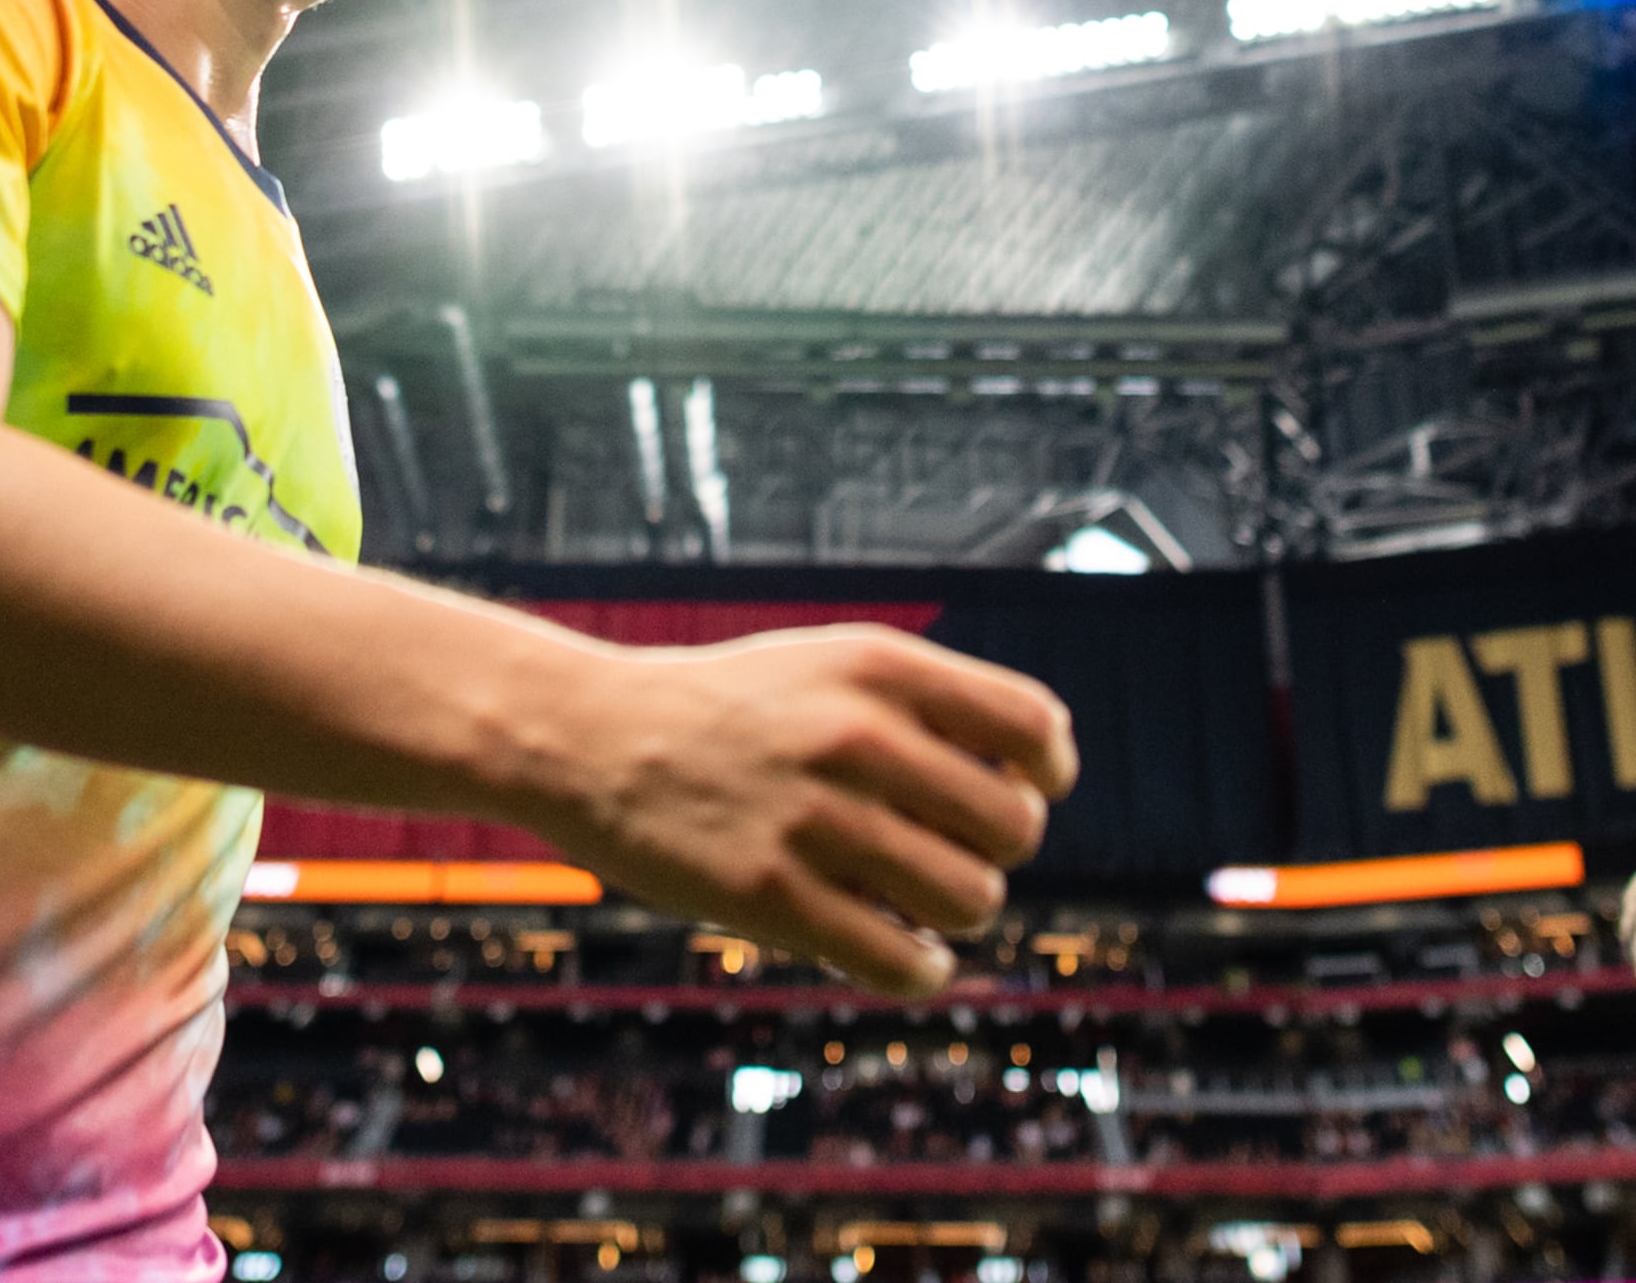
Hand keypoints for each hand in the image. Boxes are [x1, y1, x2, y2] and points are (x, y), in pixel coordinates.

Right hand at [520, 626, 1075, 997]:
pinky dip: (922, 969)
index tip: (1021, 793)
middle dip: (992, 851)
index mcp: (879, 667)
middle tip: (944, 852)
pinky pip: (902, 961)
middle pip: (1014, 827)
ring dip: (955, 912)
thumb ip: (930, 708)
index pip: (1034, 726)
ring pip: (971, 899)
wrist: (589, 736)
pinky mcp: (770, 897)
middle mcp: (857, 736)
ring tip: (918, 903)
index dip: (1045, 773)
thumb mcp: (830, 665)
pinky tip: (909, 955)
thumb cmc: (730, 707)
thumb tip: (1034, 789)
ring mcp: (814, 819)